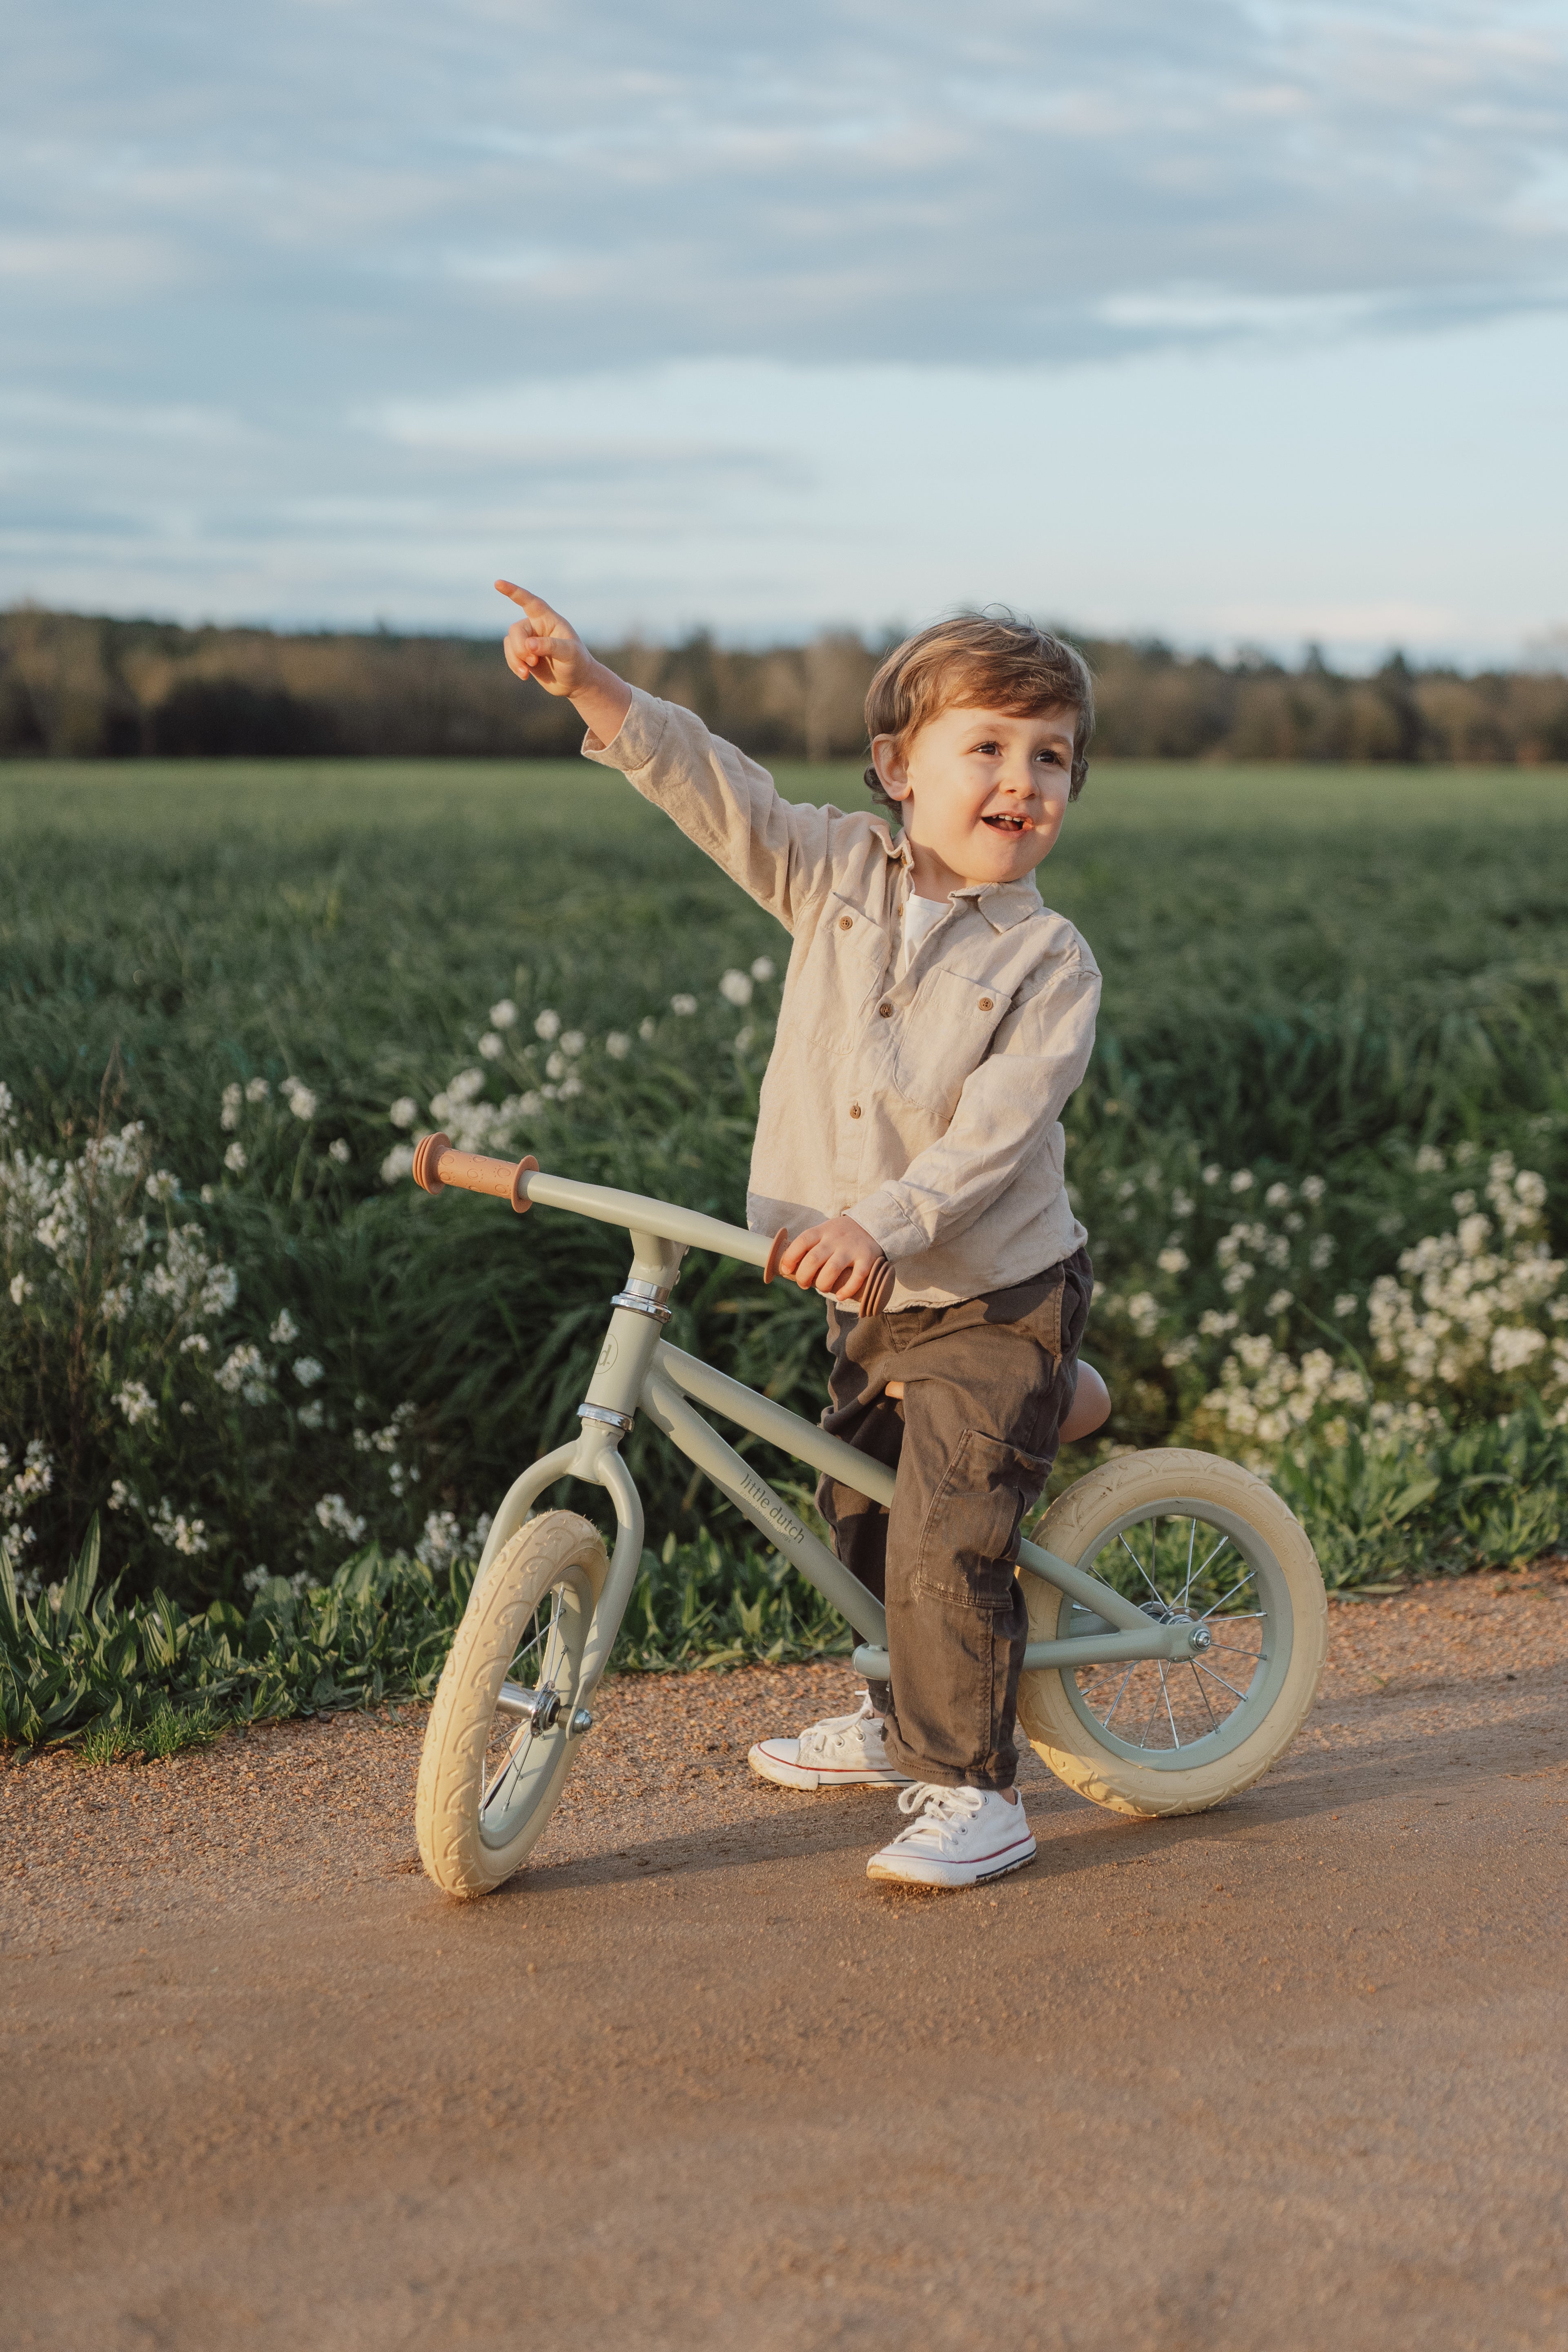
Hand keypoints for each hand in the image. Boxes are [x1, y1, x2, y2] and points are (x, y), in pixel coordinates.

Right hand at [495, 581, 631, 742]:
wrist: (576, 681)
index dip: (514, 592)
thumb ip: (550, 646)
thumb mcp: (569, 654)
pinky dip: (514, 665)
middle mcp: (537, 626)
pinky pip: (510, 654)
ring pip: (510, 642)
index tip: (498, 583)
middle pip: (516, 629)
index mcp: (549, 619)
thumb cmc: (577, 663)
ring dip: (516, 658)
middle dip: (520, 647)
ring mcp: (529, 639)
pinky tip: (525, 675)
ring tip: (527, 672)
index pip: (530, 602)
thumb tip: (529, 645)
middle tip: (532, 662)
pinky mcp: (524, 653)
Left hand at [779, 1215, 883, 1301]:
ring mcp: (851, 1249)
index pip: (801, 1242)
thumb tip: (789, 1267)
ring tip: (823, 1288)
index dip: (790, 1258)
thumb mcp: (825, 1231)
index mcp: (822, 1231)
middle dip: (803, 1276)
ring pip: (832, 1269)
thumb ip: (811, 1246)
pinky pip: (856, 1277)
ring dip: (823, 1284)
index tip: (786, 1269)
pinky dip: (847, 1290)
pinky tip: (840, 1296)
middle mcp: (835, 1239)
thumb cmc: (841, 1235)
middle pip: (813, 1259)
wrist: (873, 1225)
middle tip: (804, 1284)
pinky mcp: (867, 1259)